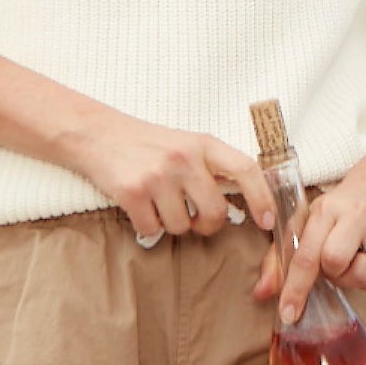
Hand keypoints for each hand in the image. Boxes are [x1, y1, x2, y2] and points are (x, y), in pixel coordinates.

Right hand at [70, 111, 274, 243]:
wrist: (98, 134)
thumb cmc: (146, 143)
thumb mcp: (186, 143)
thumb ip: (211, 167)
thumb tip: (244, 201)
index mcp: (203, 144)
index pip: (245, 169)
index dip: (262, 198)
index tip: (267, 221)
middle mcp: (184, 158)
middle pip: (215, 212)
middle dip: (207, 225)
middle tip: (195, 219)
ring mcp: (158, 175)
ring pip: (182, 226)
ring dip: (172, 224)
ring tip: (158, 203)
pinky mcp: (133, 192)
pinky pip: (152, 230)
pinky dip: (147, 227)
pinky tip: (140, 207)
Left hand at [251, 126, 365, 320]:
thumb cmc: (336, 214)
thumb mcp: (305, 225)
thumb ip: (280, 258)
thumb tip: (261, 293)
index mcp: (326, 208)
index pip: (307, 254)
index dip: (295, 288)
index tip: (288, 314)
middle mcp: (357, 214)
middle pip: (335, 264)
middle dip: (329, 273)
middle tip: (332, 263)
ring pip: (361, 277)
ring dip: (350, 279)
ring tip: (351, 260)